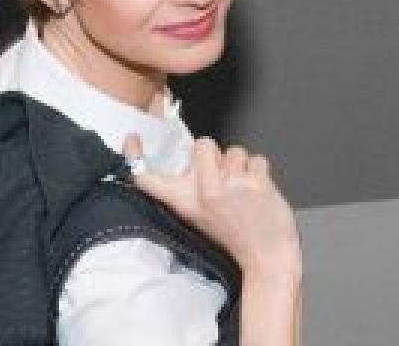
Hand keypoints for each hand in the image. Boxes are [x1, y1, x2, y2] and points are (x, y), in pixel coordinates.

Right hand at [123, 134, 301, 278]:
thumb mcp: (198, 214)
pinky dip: (260, 172)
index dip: (134, 156)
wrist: (267, 259)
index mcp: (183, 201)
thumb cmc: (234, 235)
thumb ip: (191, 186)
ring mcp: (229, 186)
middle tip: (223, 180)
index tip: (131, 140)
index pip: (148, 178)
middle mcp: (202, 191)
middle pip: (201, 143)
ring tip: (243, 189)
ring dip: (242, 166)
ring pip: (234, 150)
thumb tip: (192, 153)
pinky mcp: (255, 184)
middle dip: (217, 155)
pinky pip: (257, 159)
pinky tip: (259, 192)